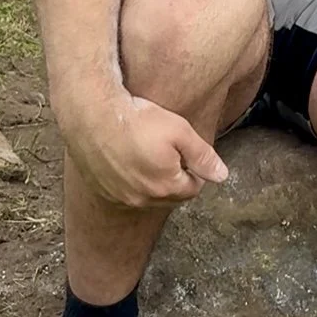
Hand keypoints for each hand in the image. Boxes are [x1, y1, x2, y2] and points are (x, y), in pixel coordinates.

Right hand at [61, 91, 227, 209]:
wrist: (93, 117)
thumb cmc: (139, 121)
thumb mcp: (180, 131)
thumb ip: (203, 156)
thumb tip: (222, 176)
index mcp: (167, 187)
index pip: (193, 188)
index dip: (193, 169)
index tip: (186, 151)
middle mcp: (143, 199)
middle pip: (170, 195)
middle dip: (174, 178)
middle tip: (168, 151)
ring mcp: (121, 198)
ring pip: (147, 196)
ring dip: (152, 181)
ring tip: (147, 154)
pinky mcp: (103, 192)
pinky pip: (124, 194)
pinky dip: (130, 182)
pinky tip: (128, 159)